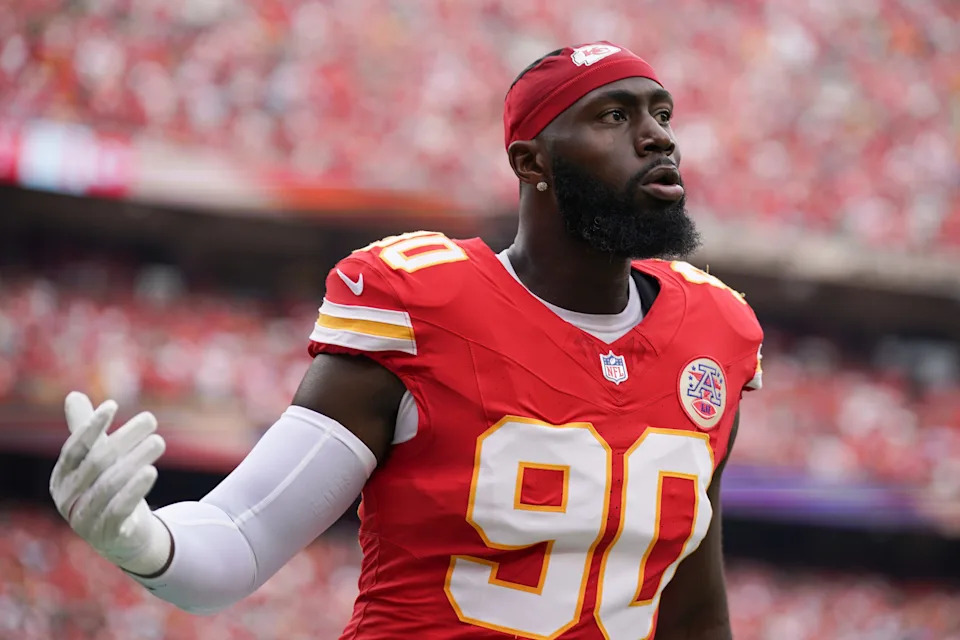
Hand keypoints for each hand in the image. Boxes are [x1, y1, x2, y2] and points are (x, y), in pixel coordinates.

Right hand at [50, 392, 171, 574]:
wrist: (124, 537)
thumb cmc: (108, 490)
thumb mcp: (97, 461)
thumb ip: (85, 431)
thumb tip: (73, 395)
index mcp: (61, 479)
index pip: (74, 449)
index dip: (91, 427)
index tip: (113, 405)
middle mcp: (68, 500)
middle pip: (97, 463)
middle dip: (124, 438)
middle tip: (151, 419)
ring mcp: (85, 520)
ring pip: (111, 484)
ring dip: (137, 459)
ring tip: (159, 440)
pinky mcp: (109, 535)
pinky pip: (120, 509)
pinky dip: (135, 489)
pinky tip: (151, 470)